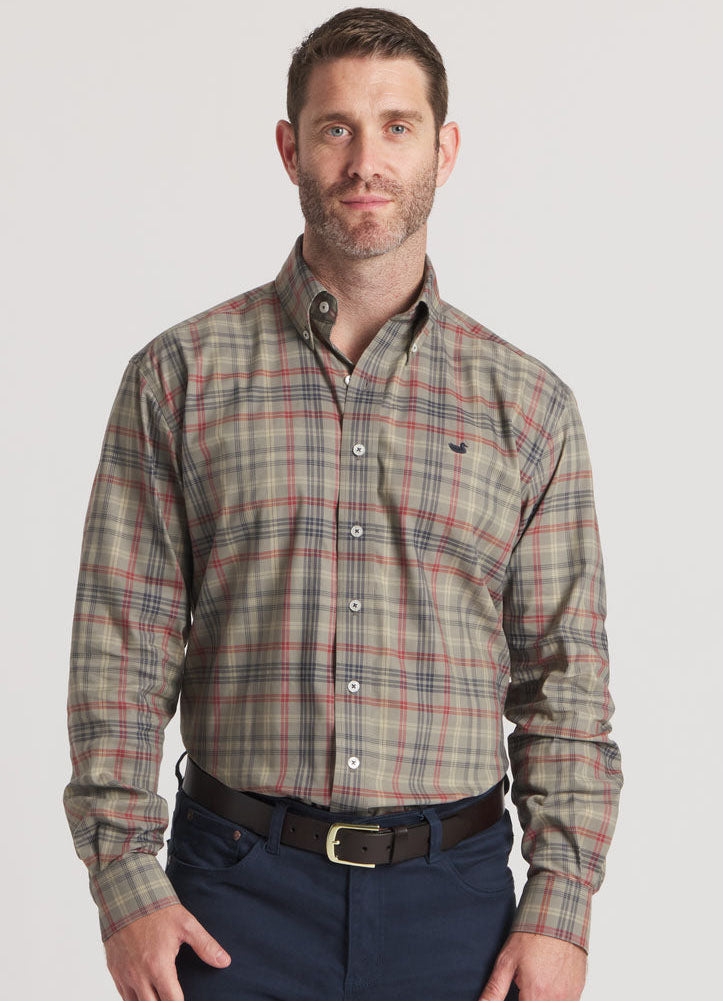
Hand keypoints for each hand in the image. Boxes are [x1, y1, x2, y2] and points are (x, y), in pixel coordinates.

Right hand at [104, 902, 230, 1000]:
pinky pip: (123, 996)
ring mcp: (124, 975)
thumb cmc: (157, 910)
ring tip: (161, 996)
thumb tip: (224, 962)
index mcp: (159, 966)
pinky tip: (145, 995)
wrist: (126, 896)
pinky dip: (134, 999)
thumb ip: (205, 945)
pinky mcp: (114, 971)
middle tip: (173, 997)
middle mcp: (139, 976)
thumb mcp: (186, 924)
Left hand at [478, 931, 586, 1000]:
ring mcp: (570, 996)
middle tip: (524, 982)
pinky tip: (547, 979)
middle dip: (528, 997)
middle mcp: (556, 999)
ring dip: (541, 997)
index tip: (516, 991)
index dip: (516, 1000)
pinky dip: (555, 995)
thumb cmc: (532, 935)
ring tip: (535, 978)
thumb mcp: (507, 960)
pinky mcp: (578, 990)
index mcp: (536, 995)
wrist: (559, 915)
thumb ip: (494, 990)